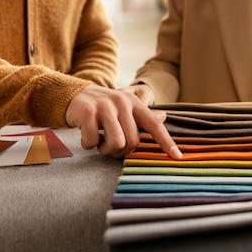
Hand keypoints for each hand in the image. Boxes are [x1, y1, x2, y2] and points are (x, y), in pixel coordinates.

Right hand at [65, 84, 181, 158]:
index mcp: (134, 103)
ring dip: (105, 150)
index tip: (177, 157)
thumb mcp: (124, 106)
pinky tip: (86, 135)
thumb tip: (164, 116)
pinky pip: (93, 141)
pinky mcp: (88, 112)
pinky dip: (88, 144)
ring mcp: (105, 107)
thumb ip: (142, 114)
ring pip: (115, 143)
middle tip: (109, 145)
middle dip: (120, 151)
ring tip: (100, 142)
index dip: (166, 142)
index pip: (154, 124)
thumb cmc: (103, 106)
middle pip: (132, 142)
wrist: (74, 94)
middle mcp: (122, 103)